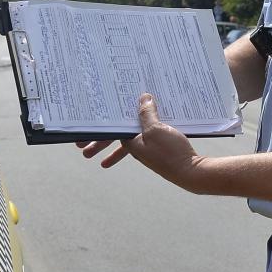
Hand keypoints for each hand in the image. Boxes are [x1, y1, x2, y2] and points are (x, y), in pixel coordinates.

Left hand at [75, 94, 205, 192]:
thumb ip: (146, 113)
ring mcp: (149, 148)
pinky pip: (150, 134)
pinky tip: (153, 120)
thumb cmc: (171, 154)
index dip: (98, 128)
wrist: (192, 173)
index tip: (82, 131)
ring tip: (119, 127)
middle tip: (79, 146)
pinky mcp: (162, 147)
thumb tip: (142, 98)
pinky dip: (149, 127)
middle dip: (100, 140)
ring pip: (134, 133)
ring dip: (128, 128)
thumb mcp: (156, 129)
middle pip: (117, 136)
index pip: (110, 132)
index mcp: (130, 142)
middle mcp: (137, 147)